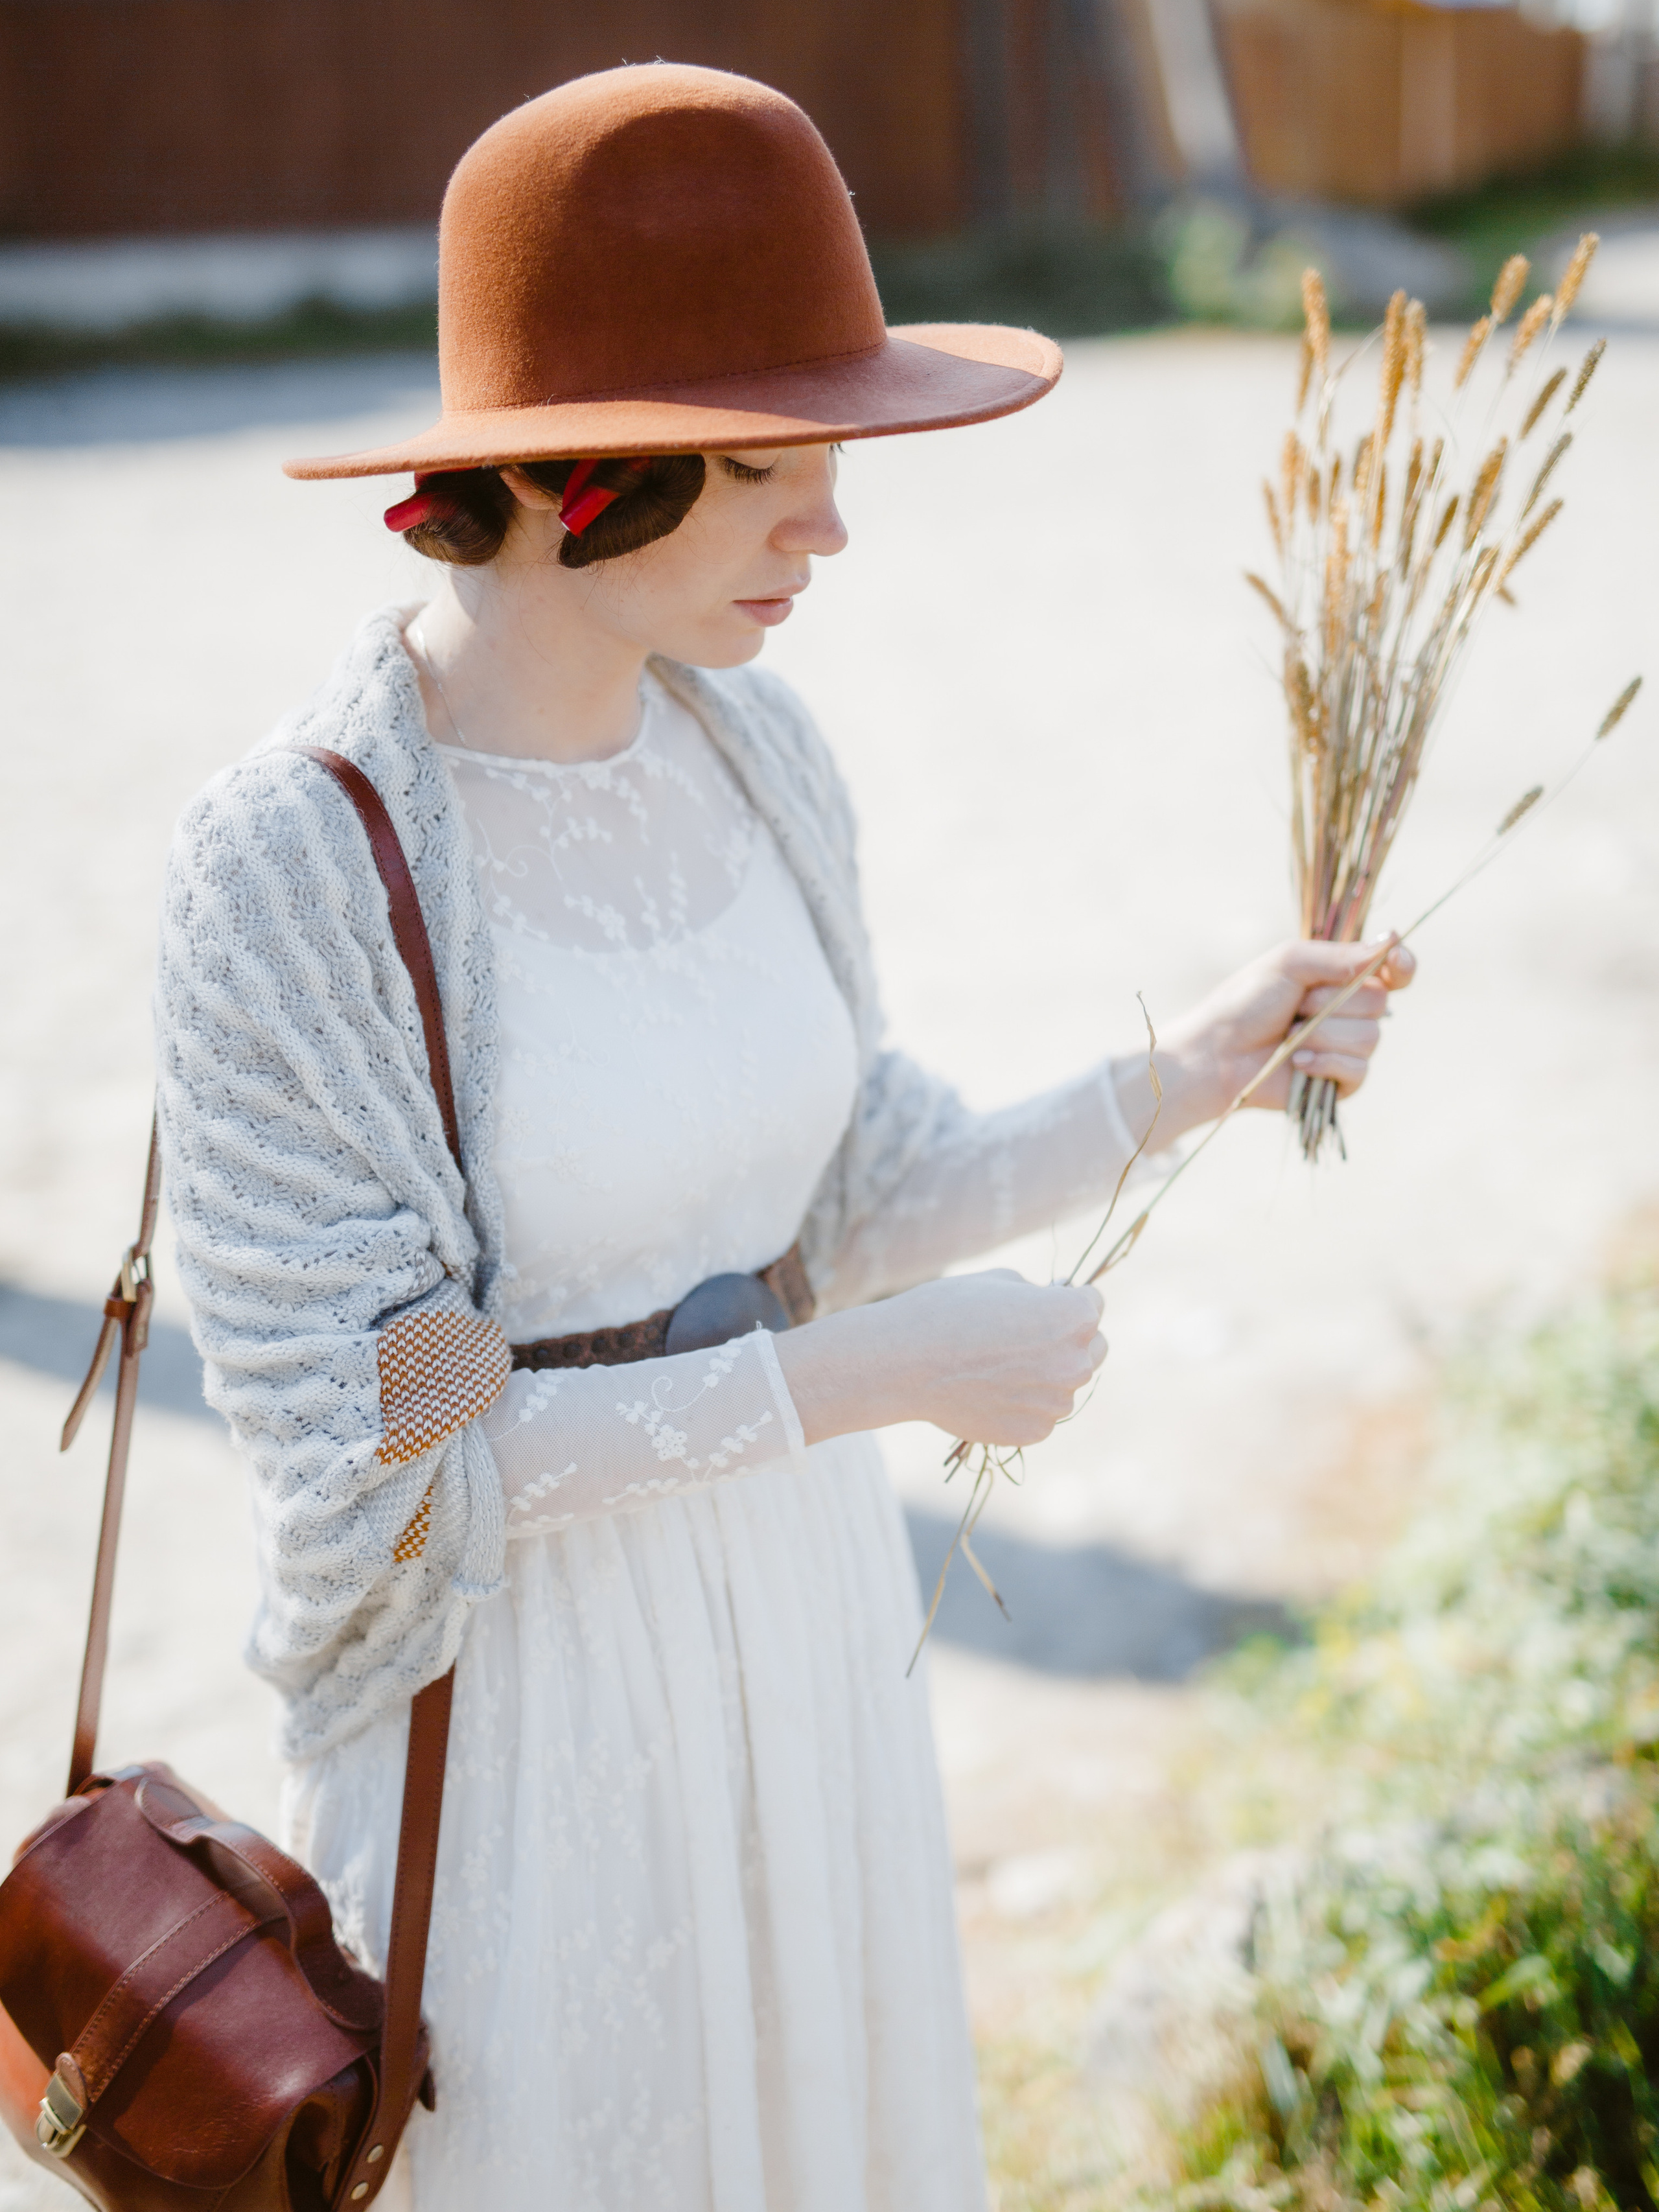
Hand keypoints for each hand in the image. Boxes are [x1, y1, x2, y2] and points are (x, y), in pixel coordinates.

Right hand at [776, 1270, 1106, 1448]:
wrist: (905, 1363)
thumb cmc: (948, 1310)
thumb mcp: (999, 1281)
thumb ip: (1037, 1296)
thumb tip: (1049, 1305)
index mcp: (1074, 1316)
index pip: (1093, 1303)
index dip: (1066, 1300)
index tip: (1041, 1305)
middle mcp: (1077, 1362)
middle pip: (1094, 1347)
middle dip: (1068, 1340)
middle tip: (1026, 1338)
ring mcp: (1056, 1403)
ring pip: (1066, 1384)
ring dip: (1046, 1375)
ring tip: (997, 1366)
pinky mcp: (1034, 1433)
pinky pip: (1042, 1415)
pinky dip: (1025, 1404)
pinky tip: (989, 1391)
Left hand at [1116, 937, 1416, 1139]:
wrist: (1218, 1052)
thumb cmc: (1246, 1002)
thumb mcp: (1289, 962)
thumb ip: (1339, 955)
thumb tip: (1389, 944)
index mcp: (1343, 976)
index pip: (1394, 969)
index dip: (1401, 966)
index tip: (1395, 966)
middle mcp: (1352, 1010)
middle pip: (1379, 1003)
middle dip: (1332, 1002)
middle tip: (1295, 1006)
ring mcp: (1349, 1047)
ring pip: (1369, 1038)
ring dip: (1322, 1034)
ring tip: (1289, 1036)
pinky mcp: (1342, 1081)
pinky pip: (1358, 1069)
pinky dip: (1324, 1062)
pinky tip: (1297, 1062)